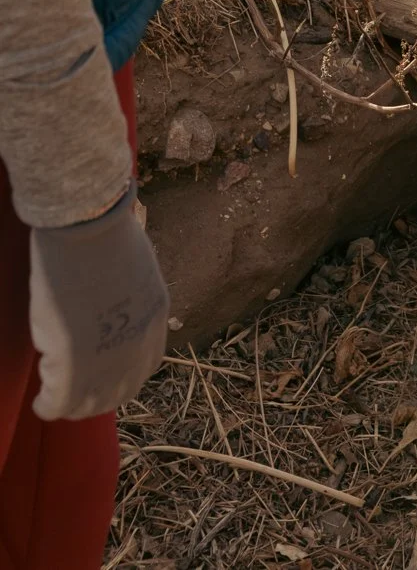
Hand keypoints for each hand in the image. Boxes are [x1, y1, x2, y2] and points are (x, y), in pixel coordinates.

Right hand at [30, 181, 167, 420]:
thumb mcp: (134, 270)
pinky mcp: (73, 368)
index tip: (105, 375)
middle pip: (121, 391)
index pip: (147, 365)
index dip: (124, 375)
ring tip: (58, 401)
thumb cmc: (105, 234)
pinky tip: (42, 403)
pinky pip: (60, 403)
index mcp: (155, 318)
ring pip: (91, 404)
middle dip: (99, 398)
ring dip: (75, 406)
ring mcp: (107, 361)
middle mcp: (138, 346)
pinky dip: (49, 406)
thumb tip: (111, 309)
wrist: (88, 228)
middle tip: (78, 397)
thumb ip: (129, 298)